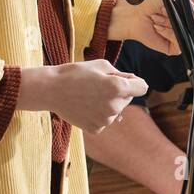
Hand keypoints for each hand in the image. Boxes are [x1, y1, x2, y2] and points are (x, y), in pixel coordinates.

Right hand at [20, 62, 147, 134]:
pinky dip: (98, 114)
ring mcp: (105, 120)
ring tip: (89, 96)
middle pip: (128, 99)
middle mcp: (114, 106)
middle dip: (119, 92)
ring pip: (116, 111)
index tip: (127, 79)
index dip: (136, 82)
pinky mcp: (96, 129)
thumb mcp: (101, 65)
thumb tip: (133, 81)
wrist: (51, 90)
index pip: (142, 87)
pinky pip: (104, 120)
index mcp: (118, 88)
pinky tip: (84, 107)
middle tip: (97, 85)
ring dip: (108, 104)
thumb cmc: (76, 73)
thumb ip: (121, 74)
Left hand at [108, 0, 193, 55]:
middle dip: (181, 13)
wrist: (132, 14)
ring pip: (189, 32)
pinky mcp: (174, 47)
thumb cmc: (150, 3)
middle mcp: (188, 22)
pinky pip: (179, 42)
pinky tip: (158, 27)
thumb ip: (192, 7)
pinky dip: (168, 33)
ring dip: (171, 23)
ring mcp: (182, 34)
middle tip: (163, 9)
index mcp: (191, 8)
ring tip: (157, 17)